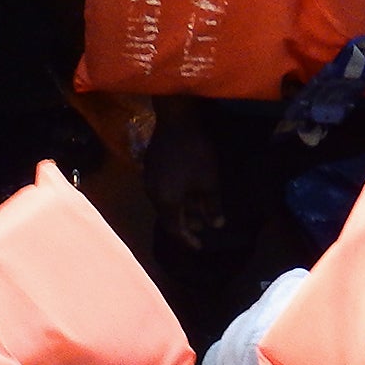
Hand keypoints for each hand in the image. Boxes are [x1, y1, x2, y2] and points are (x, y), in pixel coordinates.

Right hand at [144, 100, 224, 251]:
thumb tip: (216, 225)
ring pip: (164, 202)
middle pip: (167, 217)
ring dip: (179, 209)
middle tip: (198, 230)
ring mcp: (149, 178)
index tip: (199, 246)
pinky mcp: (150, 164)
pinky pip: (162, 188)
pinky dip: (174, 195)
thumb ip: (212, 206)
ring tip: (195, 210)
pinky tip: (185, 191)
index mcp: (165, 202)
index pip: (175, 230)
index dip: (187, 240)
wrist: (176, 118)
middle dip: (183, 225)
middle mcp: (153, 193)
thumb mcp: (209, 182)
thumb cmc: (195, 152)